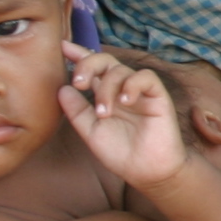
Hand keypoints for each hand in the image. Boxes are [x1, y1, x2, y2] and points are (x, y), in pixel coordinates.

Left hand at [59, 48, 188, 187]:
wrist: (146, 172)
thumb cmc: (121, 153)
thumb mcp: (90, 132)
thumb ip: (76, 111)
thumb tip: (61, 88)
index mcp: (105, 95)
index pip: (92, 68)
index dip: (78, 54)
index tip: (62, 47)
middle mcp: (121, 90)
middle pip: (105, 60)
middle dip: (88, 64)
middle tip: (78, 82)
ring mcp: (140, 92)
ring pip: (120, 70)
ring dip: (106, 88)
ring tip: (104, 113)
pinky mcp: (158, 97)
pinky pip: (146, 77)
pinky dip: (132, 85)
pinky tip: (124, 101)